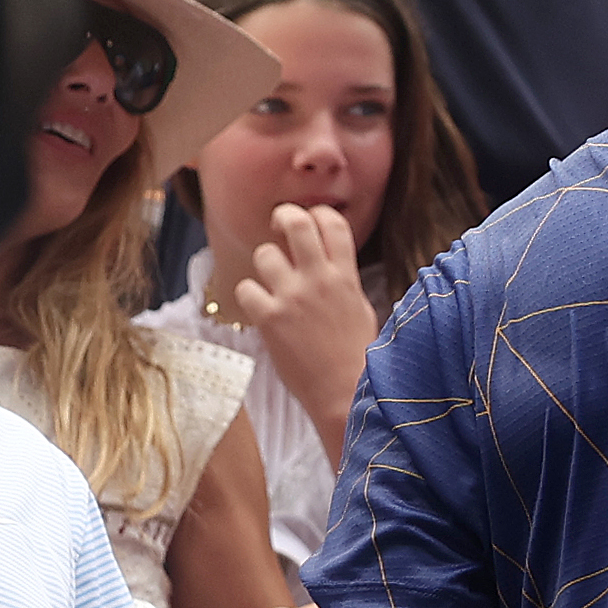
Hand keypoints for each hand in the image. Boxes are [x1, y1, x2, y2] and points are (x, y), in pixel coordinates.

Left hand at [229, 203, 377, 425]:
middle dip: (283, 217)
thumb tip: (326, 262)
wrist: (346, 393)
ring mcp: (292, 298)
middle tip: (277, 226)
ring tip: (272, 283)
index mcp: (346, 277)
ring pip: (265, 254)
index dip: (318, 214)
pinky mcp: (270, 319)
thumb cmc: (359, 357)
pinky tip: (262, 309)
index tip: (310, 221)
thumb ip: (342, 281)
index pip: (333, 223)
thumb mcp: (362, 309)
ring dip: (265, 266)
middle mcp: (319, 280)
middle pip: (296, 222)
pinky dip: (250, 297)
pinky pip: (245, 289)